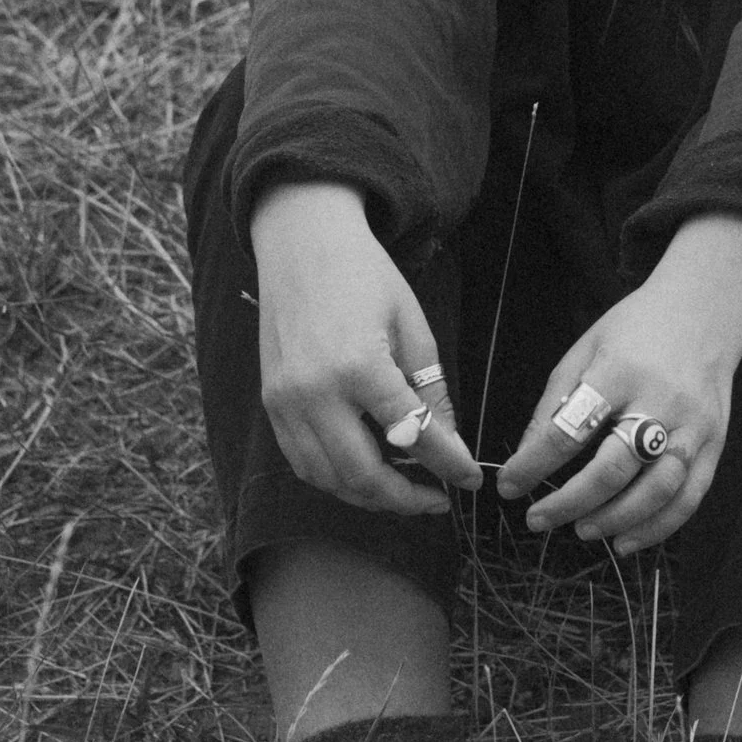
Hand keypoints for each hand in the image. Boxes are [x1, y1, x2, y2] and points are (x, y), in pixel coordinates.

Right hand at [250, 182, 478, 519]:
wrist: (301, 242)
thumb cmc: (365, 275)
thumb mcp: (412, 323)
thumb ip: (430, 389)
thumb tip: (447, 443)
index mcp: (359, 366)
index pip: (412, 435)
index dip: (447, 465)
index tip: (470, 479)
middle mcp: (315, 392)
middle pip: (363, 474)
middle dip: (406, 498)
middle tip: (437, 499)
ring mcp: (286, 401)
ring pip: (328, 478)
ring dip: (369, 496)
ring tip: (404, 491)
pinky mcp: (271, 403)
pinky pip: (302, 461)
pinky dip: (335, 479)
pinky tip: (364, 473)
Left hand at [497, 214, 741, 554]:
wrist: (706, 310)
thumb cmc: (636, 328)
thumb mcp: (585, 349)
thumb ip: (556, 402)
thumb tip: (525, 457)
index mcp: (619, 372)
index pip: (569, 430)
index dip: (533, 464)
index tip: (509, 486)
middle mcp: (661, 401)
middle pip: (614, 468)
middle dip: (570, 503)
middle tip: (538, 521)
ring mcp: (693, 426)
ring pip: (656, 490)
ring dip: (615, 520)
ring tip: (582, 531)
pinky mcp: (715, 444)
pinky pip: (689, 497)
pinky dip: (658, 527)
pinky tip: (626, 541)